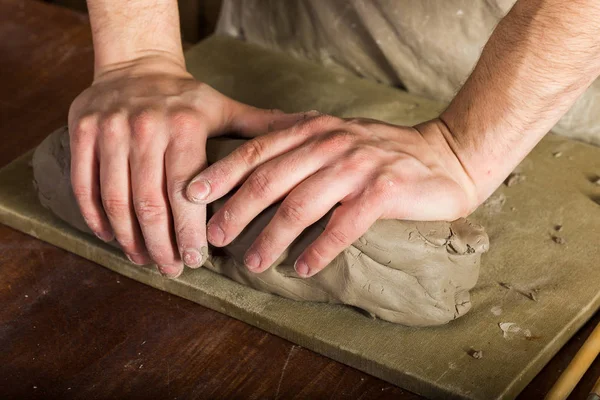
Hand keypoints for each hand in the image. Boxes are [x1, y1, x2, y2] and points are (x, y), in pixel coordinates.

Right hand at [68, 56, 302, 277]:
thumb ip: (262, 128)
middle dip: (161, 245)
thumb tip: (307, 133)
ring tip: (145, 260)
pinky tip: (112, 237)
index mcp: (185, 126)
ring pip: (115, 199)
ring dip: (129, 239)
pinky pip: (84, 185)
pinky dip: (96, 217)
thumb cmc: (186, 97)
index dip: (189, 232)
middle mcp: (144, 127)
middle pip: (149, 203)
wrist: (135, 64)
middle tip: (172, 270)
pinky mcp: (81, 132)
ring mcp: (108, 130)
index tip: (196, 261)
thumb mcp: (224, 108)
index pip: (185, 192)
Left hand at [187, 115, 478, 277]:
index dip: (221, 173)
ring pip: (301, 204)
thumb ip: (299, 143)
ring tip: (253, 262)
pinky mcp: (384, 191)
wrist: (446, 155)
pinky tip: (302, 268)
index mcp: (313, 129)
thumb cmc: (382, 152)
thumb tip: (252, 161)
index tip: (191, 196)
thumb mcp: (336, 136)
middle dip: (236, 211)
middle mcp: (331, 143)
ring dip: (272, 237)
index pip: (257, 150)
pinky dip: (320, 248)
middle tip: (214, 239)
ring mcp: (358, 166)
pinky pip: (344, 225)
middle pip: (270, 179)